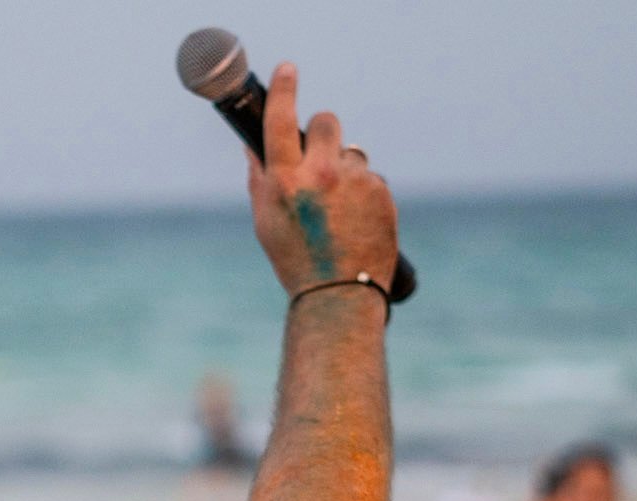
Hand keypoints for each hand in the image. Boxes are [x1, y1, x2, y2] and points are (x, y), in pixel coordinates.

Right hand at [248, 64, 398, 296]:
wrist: (339, 295)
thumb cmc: (296, 260)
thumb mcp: (266, 221)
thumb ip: (260, 178)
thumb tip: (254, 143)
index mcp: (285, 182)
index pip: (281, 121)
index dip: (285, 90)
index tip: (289, 69)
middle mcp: (320, 176)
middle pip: (327, 121)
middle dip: (323, 130)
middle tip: (320, 154)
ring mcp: (354, 183)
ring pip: (350, 153)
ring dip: (344, 170)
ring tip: (339, 210)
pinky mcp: (381, 192)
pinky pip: (370, 178)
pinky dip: (363, 193)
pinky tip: (357, 221)